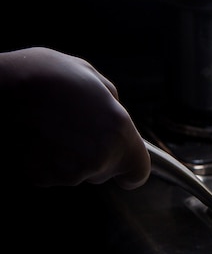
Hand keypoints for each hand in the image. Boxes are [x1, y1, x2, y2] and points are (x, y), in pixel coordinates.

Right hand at [3, 47, 150, 188]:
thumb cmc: (43, 76)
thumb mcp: (87, 74)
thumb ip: (110, 101)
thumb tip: (117, 113)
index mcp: (120, 132)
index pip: (138, 171)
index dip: (131, 172)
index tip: (125, 176)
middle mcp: (101, 157)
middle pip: (102, 172)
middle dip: (91, 157)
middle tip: (66, 129)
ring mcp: (71, 173)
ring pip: (73, 175)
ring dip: (63, 158)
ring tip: (43, 127)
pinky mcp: (42, 179)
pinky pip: (47, 176)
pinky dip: (39, 162)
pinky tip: (30, 138)